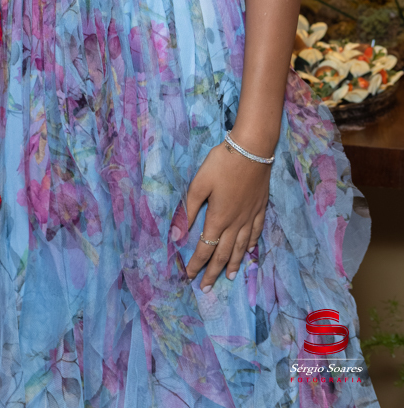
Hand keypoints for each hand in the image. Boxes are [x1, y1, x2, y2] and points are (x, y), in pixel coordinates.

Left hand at [185, 141, 270, 290]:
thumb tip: (177, 235)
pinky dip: (251, 245)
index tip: (189, 277)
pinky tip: (249, 251)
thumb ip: (188, 209)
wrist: (253, 150)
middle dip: (213, 271)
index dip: (196, 264)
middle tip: (207, 287)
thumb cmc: (222, 164)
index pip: (205, 248)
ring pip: (242, 248)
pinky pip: (256, 233)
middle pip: (224, 254)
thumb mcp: (199, 184)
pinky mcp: (260, 208)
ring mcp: (250, 217)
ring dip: (234, 264)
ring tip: (230, 277)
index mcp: (218, 219)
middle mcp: (236, 223)